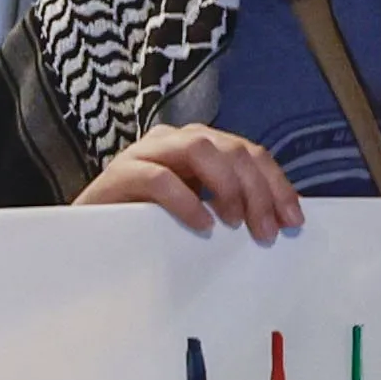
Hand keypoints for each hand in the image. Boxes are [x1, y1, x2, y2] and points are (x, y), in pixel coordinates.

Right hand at [82, 125, 298, 239]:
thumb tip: (278, 219)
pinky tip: (201, 225)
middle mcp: (175, 140)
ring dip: (227, 186)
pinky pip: (160, 178)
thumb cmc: (145, 228)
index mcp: (198, 146)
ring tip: (234, 224)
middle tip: (266, 231)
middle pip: (232, 149)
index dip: (276, 184)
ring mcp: (146, 152)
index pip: (250, 153)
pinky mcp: (121, 174)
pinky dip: (186, 201)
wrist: (88, 239)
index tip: (293, 220)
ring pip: (200, 149)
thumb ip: (229, 205)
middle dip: (258, 190)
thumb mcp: (198, 212)